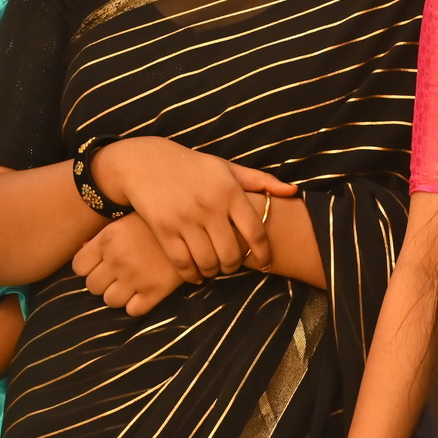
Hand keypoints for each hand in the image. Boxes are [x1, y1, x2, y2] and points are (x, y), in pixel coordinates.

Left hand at [74, 214, 187, 314]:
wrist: (195, 228)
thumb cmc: (158, 223)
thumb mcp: (127, 221)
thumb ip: (105, 237)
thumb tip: (84, 248)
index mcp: (108, 239)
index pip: (79, 267)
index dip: (88, 268)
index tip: (100, 265)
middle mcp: (118, 259)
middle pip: (92, 286)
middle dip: (103, 282)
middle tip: (118, 275)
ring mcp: (136, 277)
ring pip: (110, 301)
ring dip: (119, 295)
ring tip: (132, 285)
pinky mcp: (155, 291)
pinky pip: (133, 311)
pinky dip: (137, 305)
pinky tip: (145, 293)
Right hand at [90, 138, 294, 279]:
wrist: (144, 163)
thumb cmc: (192, 167)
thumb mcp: (226, 167)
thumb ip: (260, 181)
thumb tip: (293, 191)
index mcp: (229, 191)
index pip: (256, 231)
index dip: (264, 253)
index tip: (266, 264)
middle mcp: (210, 206)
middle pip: (231, 254)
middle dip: (233, 267)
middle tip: (231, 267)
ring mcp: (186, 219)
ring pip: (207, 262)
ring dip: (212, 272)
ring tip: (213, 269)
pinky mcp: (164, 229)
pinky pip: (183, 263)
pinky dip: (191, 275)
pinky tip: (194, 274)